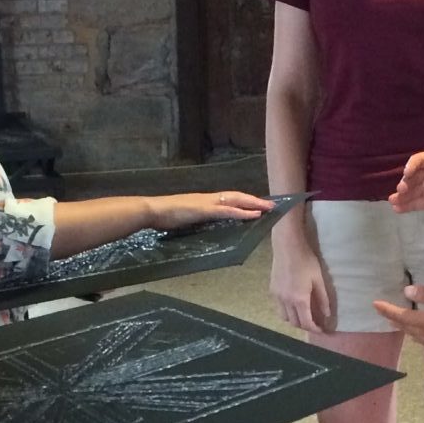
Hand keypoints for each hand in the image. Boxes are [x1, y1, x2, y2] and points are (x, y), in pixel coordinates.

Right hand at [149, 190, 274, 232]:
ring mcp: (207, 203)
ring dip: (253, 203)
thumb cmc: (164, 216)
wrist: (151, 211)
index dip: (243, 201)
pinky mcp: (204, 210)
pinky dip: (242, 212)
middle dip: (254, 200)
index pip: (228, 199)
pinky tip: (254, 214)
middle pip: (236, 196)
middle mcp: (208, 199)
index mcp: (204, 201)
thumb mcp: (185, 219)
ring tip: (268, 207)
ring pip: (236, 200)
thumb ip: (196, 220)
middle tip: (271, 205)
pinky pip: (227, 211)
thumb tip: (204, 226)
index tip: (256, 204)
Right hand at [270, 240, 332, 333]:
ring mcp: (277, 297)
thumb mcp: (319, 279)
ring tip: (303, 314)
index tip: (322, 330)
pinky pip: (279, 308)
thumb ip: (323, 299)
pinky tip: (293, 304)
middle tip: (315, 323)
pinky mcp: (272, 291)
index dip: (315, 329)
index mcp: (299, 299)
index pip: (307, 323)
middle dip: (305, 326)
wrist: (287, 247)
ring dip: (295, 320)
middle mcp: (286, 301)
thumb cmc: (306, 260)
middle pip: (295, 323)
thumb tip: (326, 314)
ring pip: (285, 318)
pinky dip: (287, 311)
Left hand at [372, 284, 423, 352]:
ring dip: (405, 329)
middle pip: (407, 328)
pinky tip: (420, 333)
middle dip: (393, 320)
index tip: (375, 304)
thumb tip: (407, 291)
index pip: (402, 316)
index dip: (388, 310)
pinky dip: (417, 335)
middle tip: (382, 313)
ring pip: (415, 337)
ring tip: (397, 322)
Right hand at [389, 149, 423, 216]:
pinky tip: (397, 208)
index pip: (419, 161)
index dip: (411, 166)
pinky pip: (415, 204)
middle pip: (411, 176)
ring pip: (411, 191)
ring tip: (393, 200)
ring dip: (400, 195)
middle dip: (405, 181)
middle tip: (402, 189)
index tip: (407, 173)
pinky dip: (405, 206)